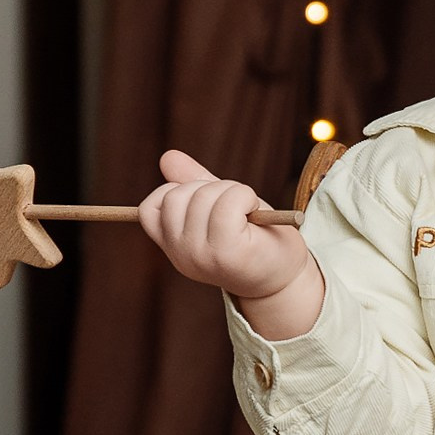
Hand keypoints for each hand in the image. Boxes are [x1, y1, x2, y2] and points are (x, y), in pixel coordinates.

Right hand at [138, 148, 326, 339]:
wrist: (285, 278)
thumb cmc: (253, 238)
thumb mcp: (218, 207)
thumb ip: (192, 183)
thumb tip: (167, 157)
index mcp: (174, 248)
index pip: (149, 209)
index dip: (175, 192)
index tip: (206, 202)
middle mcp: (181, 255)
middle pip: (176, 195)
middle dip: (208, 187)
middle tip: (234, 206)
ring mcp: (201, 255)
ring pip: (203, 195)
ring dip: (231, 190)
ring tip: (246, 210)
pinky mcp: (227, 252)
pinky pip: (228, 202)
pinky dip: (245, 196)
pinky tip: (254, 210)